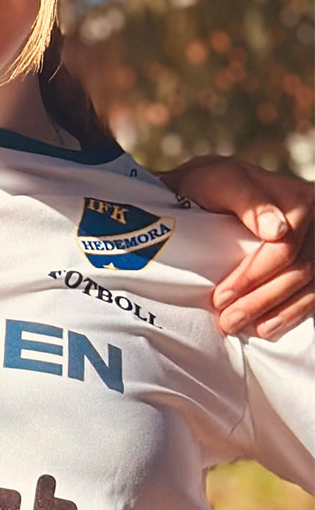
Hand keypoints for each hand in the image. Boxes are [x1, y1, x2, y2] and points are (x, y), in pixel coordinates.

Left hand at [160, 155, 313, 338]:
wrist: (206, 192)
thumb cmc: (209, 186)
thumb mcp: (221, 181)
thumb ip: (248, 201)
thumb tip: (277, 231)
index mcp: (299, 201)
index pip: (284, 248)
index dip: (253, 276)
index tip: (221, 297)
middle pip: (298, 271)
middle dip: (261, 300)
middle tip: (228, 320)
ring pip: (308, 286)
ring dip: (277, 312)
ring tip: (245, 328)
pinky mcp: (312, 262)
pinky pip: (312, 294)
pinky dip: (291, 313)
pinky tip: (268, 327)